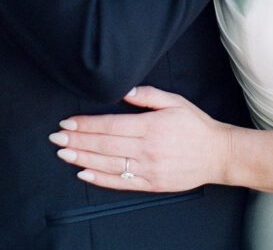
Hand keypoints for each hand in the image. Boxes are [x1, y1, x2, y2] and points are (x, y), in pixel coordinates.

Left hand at [49, 86, 231, 192]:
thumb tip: (124, 90)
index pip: (110, 125)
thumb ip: (148, 95)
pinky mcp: (150, 184)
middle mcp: (146, 149)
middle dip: (77, 141)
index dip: (86, 124)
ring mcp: (147, 168)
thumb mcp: (175, 101)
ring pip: (108, 165)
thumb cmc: (195, 125)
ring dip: (82, 159)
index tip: (67, 122)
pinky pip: (120, 182)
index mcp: (151, 126)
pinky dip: (100, 179)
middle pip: (104, 145)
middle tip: (56, 138)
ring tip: (64, 154)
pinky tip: (84, 174)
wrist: (216, 154)